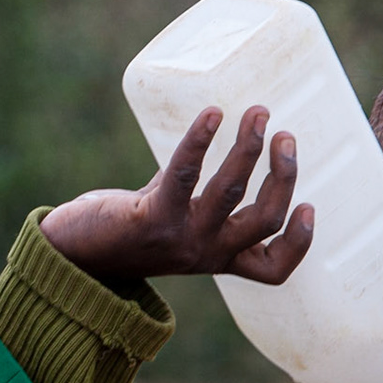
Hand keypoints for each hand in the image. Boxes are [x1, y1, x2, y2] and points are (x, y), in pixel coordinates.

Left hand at [41, 106, 313, 284]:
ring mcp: (180, 238)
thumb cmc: (127, 230)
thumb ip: (198, 196)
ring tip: (258, 113)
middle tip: (284, 133)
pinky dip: (200, 140)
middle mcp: (205, 252)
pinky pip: (184, 173)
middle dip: (283, 174)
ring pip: (231, 192)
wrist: (72, 255)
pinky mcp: (151, 218)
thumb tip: (221, 139)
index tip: (311, 207)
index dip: (300, 243)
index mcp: (218, 257)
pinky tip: (211, 113)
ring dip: (249, 147)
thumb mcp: (175, 220)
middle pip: (264, 219)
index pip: (273, 269)